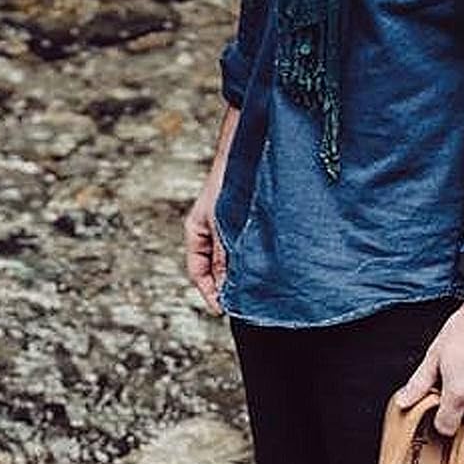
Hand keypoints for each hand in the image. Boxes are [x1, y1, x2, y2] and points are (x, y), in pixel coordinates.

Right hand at [183, 103, 238, 315]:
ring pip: (233, 263)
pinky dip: (253, 262)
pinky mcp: (245, 227)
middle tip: (244, 306)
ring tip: (258, 292)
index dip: (209, 293)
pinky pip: (245, 251)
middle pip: (216, 271)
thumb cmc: (229, 183)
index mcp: (196, 233)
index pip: (198, 272)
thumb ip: (224, 256)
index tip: (222, 310)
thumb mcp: (223, 226)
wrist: (247, 153)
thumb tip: (226, 288)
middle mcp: (211, 234)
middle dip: (228, 289)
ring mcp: (228, 230)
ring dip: (243, 276)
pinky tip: (267, 270)